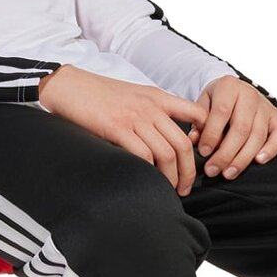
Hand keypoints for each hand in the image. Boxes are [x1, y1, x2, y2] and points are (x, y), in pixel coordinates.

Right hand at [37, 65, 207, 195]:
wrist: (69, 85)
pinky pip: (143, 155)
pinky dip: (149, 172)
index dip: (206, 137)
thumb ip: (154, 110)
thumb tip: (168, 136)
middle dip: (188, 172)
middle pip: (183, 145)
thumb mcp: (135, 94)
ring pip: (166, 154)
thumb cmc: (99, 95)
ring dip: (171, 178)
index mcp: (158, 98)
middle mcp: (152, 108)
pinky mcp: (117, 128)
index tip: (202, 157)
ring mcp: (135, 118)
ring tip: (169, 190)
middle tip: (185, 188)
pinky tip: (148, 181)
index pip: (197, 114)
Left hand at [188, 75, 276, 179]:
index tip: (203, 152)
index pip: (222, 112)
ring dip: (243, 158)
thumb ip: (198, 121)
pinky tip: (258, 161)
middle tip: (213, 170)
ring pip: (258, 136)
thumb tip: (195, 140)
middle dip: (226, 153)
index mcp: (229, 86)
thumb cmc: (216, 101)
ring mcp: (265, 106)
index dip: (212, 134)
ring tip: (228, 173)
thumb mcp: (202, 105)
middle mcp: (250, 95)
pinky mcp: (276, 117)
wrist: (235, 91)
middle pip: (241, 128)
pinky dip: (270, 150)